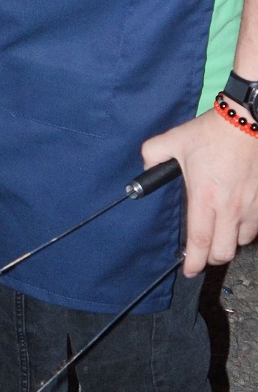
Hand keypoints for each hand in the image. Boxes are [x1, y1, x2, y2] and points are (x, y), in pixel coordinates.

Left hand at [141, 103, 257, 275]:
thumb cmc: (210, 132)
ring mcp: (251, 206)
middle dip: (211, 258)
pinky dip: (245, 229)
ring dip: (229, 241)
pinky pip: (255, 227)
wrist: (247, 121)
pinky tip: (236, 218)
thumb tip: (145, 169)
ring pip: (242, 241)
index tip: (188, 270)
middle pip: (224, 252)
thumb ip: (152, 155)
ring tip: (219, 231)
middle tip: (202, 252)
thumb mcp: (173, 139)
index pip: (200, 241)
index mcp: (204, 197)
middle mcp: (229, 207)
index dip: (194, 262)